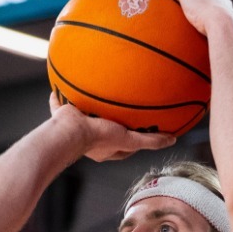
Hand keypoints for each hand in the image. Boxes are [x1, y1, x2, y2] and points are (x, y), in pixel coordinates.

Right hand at [48, 96, 173, 161]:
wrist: (70, 132)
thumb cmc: (98, 138)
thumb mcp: (130, 140)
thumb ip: (150, 141)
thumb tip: (172, 140)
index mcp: (104, 147)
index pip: (123, 144)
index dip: (133, 137)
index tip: (141, 129)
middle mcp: (90, 139)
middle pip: (104, 128)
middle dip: (111, 120)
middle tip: (119, 109)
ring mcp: (76, 127)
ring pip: (84, 115)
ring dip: (89, 106)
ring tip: (95, 93)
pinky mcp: (63, 117)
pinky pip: (61, 104)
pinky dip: (61, 96)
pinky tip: (63, 84)